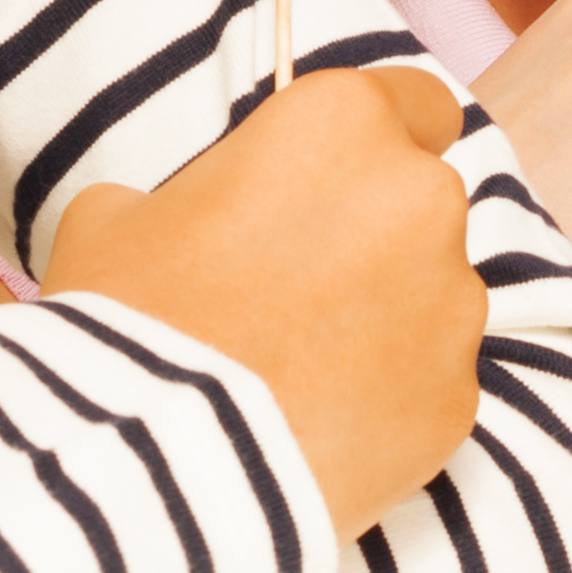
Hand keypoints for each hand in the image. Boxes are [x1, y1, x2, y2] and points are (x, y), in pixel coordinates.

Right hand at [45, 68, 484, 538]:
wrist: (151, 470)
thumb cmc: (125, 322)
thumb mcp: (114, 217)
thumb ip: (187, 193)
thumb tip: (196, 217)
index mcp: (342, 125)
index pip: (414, 102)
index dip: (376, 142)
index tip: (336, 180)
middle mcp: (420, 198)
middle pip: (419, 203)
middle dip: (371, 235)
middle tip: (289, 289)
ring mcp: (452, 303)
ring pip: (433, 295)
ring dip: (384, 317)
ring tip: (295, 370)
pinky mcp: (457, 397)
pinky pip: (429, 382)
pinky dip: (388, 397)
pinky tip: (315, 424)